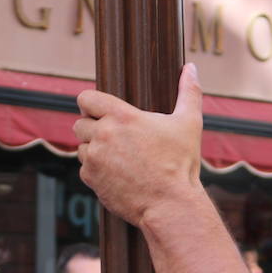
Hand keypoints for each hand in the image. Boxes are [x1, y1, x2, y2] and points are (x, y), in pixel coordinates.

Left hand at [73, 63, 202, 227]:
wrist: (170, 205)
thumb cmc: (181, 164)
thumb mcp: (189, 124)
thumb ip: (189, 92)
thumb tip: (191, 68)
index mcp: (122, 117)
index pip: (86, 98)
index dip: (90, 103)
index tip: (98, 110)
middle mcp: (103, 135)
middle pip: (79, 123)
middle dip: (92, 128)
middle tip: (113, 137)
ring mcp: (94, 159)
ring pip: (81, 147)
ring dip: (93, 150)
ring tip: (117, 157)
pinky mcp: (91, 179)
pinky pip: (84, 169)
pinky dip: (95, 171)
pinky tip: (116, 174)